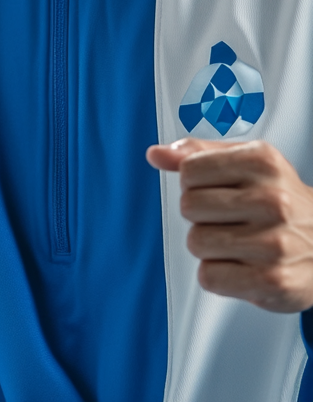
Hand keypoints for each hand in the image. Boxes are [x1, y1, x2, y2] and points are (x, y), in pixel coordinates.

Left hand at [146, 139, 312, 311]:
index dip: (195, 183)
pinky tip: (242, 266)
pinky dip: (218, 275)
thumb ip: (198, 154)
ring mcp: (274, 242)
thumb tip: (155, 154)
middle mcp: (272, 200)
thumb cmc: (279, 200)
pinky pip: (209, 277)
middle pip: (188, 206)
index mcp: (262, 162)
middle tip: (230, 219)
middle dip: (201, 215)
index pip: (189, 170)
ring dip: (209, 247)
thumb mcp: (246, 163)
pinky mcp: (273, 281)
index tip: (217, 190)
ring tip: (238, 243)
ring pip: (196, 242)